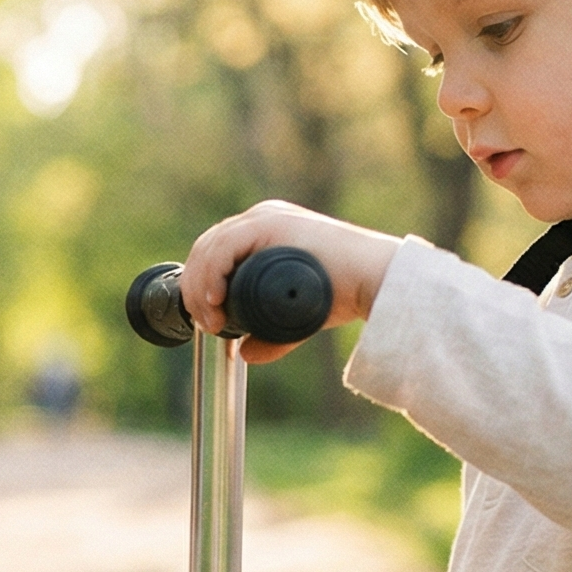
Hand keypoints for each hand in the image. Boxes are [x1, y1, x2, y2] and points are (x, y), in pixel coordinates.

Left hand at [179, 201, 404, 363]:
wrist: (376, 279)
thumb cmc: (344, 293)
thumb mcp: (297, 315)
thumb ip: (272, 336)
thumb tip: (247, 354)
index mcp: (262, 232)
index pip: (214, 253)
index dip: (200, 286)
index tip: (206, 319)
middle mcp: (261, 219)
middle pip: (207, 249)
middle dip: (196, 290)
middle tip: (206, 324)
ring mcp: (267, 218)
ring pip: (212, 247)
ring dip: (201, 287)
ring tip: (212, 319)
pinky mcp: (274, 223)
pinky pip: (226, 245)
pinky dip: (213, 272)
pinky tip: (215, 298)